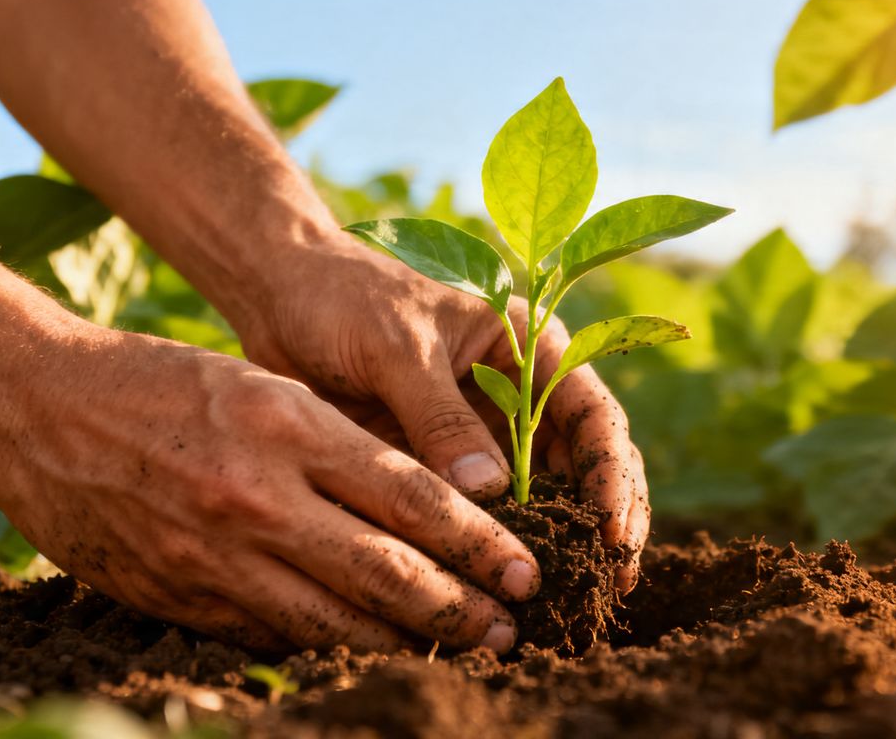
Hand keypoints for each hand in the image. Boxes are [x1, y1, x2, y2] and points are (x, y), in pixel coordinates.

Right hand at [0, 326, 540, 652]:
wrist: (35, 407)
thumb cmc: (158, 380)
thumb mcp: (263, 385)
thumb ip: (338, 445)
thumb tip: (419, 502)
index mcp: (291, 427)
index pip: (411, 496)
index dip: (478, 543)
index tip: (525, 569)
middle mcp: (260, 497)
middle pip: (386, 571)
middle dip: (459, 607)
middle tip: (509, 627)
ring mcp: (217, 554)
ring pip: (335, 620)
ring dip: (406, 642)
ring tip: (457, 650)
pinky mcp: (180, 596)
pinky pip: (273, 634)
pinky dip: (328, 646)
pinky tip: (368, 651)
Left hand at [236, 236, 650, 591]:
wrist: (282, 296)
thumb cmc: (345, 298)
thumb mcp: (397, 348)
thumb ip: (440, 417)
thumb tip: (490, 493)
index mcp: (529, 348)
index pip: (594, 415)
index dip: (612, 474)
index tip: (612, 530)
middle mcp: (520, 394)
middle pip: (585, 464)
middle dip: (605, 521)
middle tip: (610, 581)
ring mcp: (484, 433)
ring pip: (543, 496)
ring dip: (561, 544)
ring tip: (573, 599)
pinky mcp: (444, 464)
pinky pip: (484, 514)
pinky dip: (500, 547)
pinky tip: (503, 588)